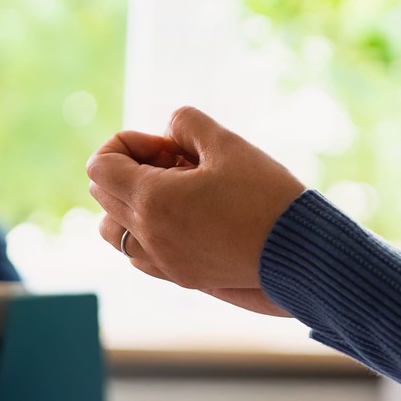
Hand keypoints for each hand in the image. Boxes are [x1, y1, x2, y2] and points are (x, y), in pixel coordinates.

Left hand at [86, 106, 306, 316]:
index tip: (168, 147)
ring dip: (131, 204)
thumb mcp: (228, 143)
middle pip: (103, 195)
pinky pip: (139, 255)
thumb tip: (168, 131)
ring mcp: (163, 261)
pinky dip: (147, 232)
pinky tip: (186, 218)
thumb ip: (186, 123)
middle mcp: (149, 235)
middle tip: (179, 163)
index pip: (100, 165)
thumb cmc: (267, 195)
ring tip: (175, 192)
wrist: (300, 250)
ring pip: (113, 231)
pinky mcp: (181, 276)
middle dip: (132, 169)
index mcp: (152, 200)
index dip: (128, 143)